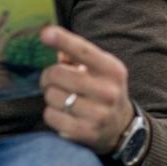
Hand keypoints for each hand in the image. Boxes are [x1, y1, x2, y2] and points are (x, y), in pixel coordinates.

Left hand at [38, 26, 133, 154]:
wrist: (121, 128)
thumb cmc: (103, 89)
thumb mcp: (99, 69)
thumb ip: (76, 54)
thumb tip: (51, 40)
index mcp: (111, 69)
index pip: (83, 50)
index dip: (62, 40)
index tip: (45, 33)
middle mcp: (107, 91)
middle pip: (57, 74)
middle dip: (48, 76)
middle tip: (51, 80)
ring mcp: (98, 114)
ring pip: (51, 96)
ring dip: (50, 95)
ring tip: (61, 98)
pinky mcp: (86, 132)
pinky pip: (51, 116)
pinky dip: (51, 113)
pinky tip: (63, 114)